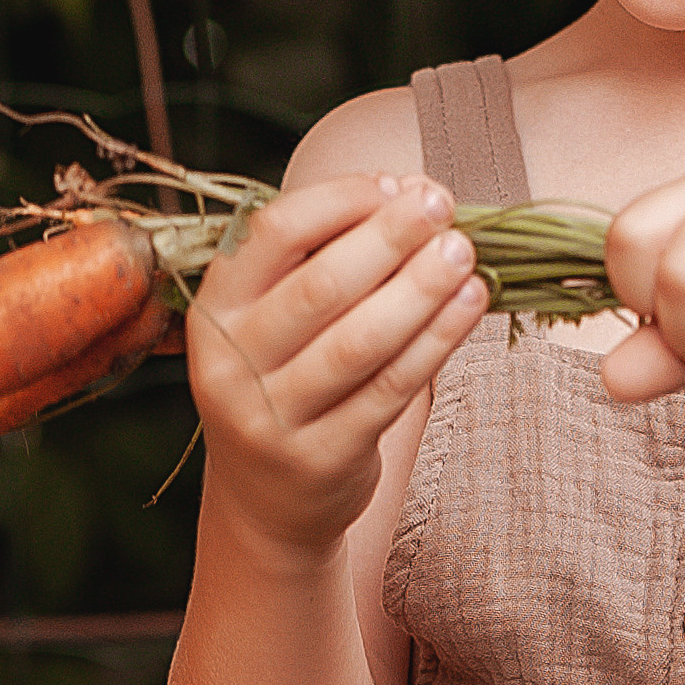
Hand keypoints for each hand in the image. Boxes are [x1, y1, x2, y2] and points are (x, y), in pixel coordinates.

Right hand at [186, 171, 487, 563]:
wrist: (267, 500)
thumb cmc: (285, 379)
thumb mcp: (277, 316)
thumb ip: (328, 253)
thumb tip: (410, 188)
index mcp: (215, 308)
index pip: (274, 232)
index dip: (342, 199)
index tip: (399, 184)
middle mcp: (231, 362)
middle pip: (321, 286)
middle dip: (390, 239)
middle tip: (442, 207)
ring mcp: (272, 416)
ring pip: (359, 342)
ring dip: (420, 290)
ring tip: (465, 254)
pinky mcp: (321, 457)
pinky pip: (389, 389)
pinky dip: (435, 342)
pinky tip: (469, 306)